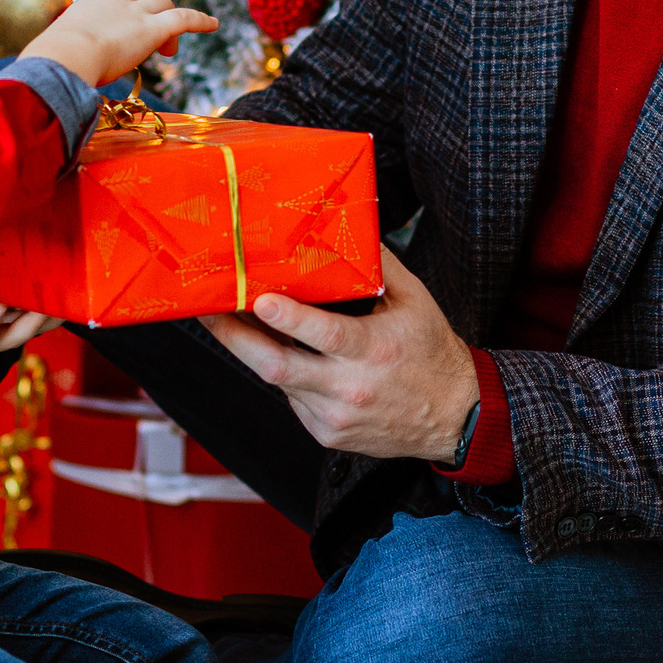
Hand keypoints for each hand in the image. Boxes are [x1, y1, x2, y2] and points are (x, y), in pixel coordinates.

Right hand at [22, 0, 217, 87]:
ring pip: (161, 3)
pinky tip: (214, 25)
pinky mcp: (154, 28)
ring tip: (168, 50)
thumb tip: (37, 85)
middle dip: (145, 14)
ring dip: (168, 21)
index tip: (114, 40)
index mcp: (85, 10)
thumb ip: (52, 68)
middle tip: (146, 47)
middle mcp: (111, 4)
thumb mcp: (48, 62)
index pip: (106, 6)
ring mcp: (134, 14)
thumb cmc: (50, 65)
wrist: (64, 57)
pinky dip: (199, 21)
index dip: (116, 20)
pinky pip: (184, 18)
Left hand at [198, 248, 478, 461]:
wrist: (456, 417)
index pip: (324, 334)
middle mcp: (351, 388)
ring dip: (253, 351)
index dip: (286, 318)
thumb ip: (379, 265)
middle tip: (206, 312)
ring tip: (230, 321)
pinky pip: (292, 399)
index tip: (257, 300)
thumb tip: (348, 228)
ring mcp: (335, 416)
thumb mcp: (415, 302)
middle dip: (234, 338)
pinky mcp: (327, 434)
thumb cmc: (433, 354)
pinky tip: (284, 355)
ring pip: (278, 381)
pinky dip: (284, 375)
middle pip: (277, 366)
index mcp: (374, 351)